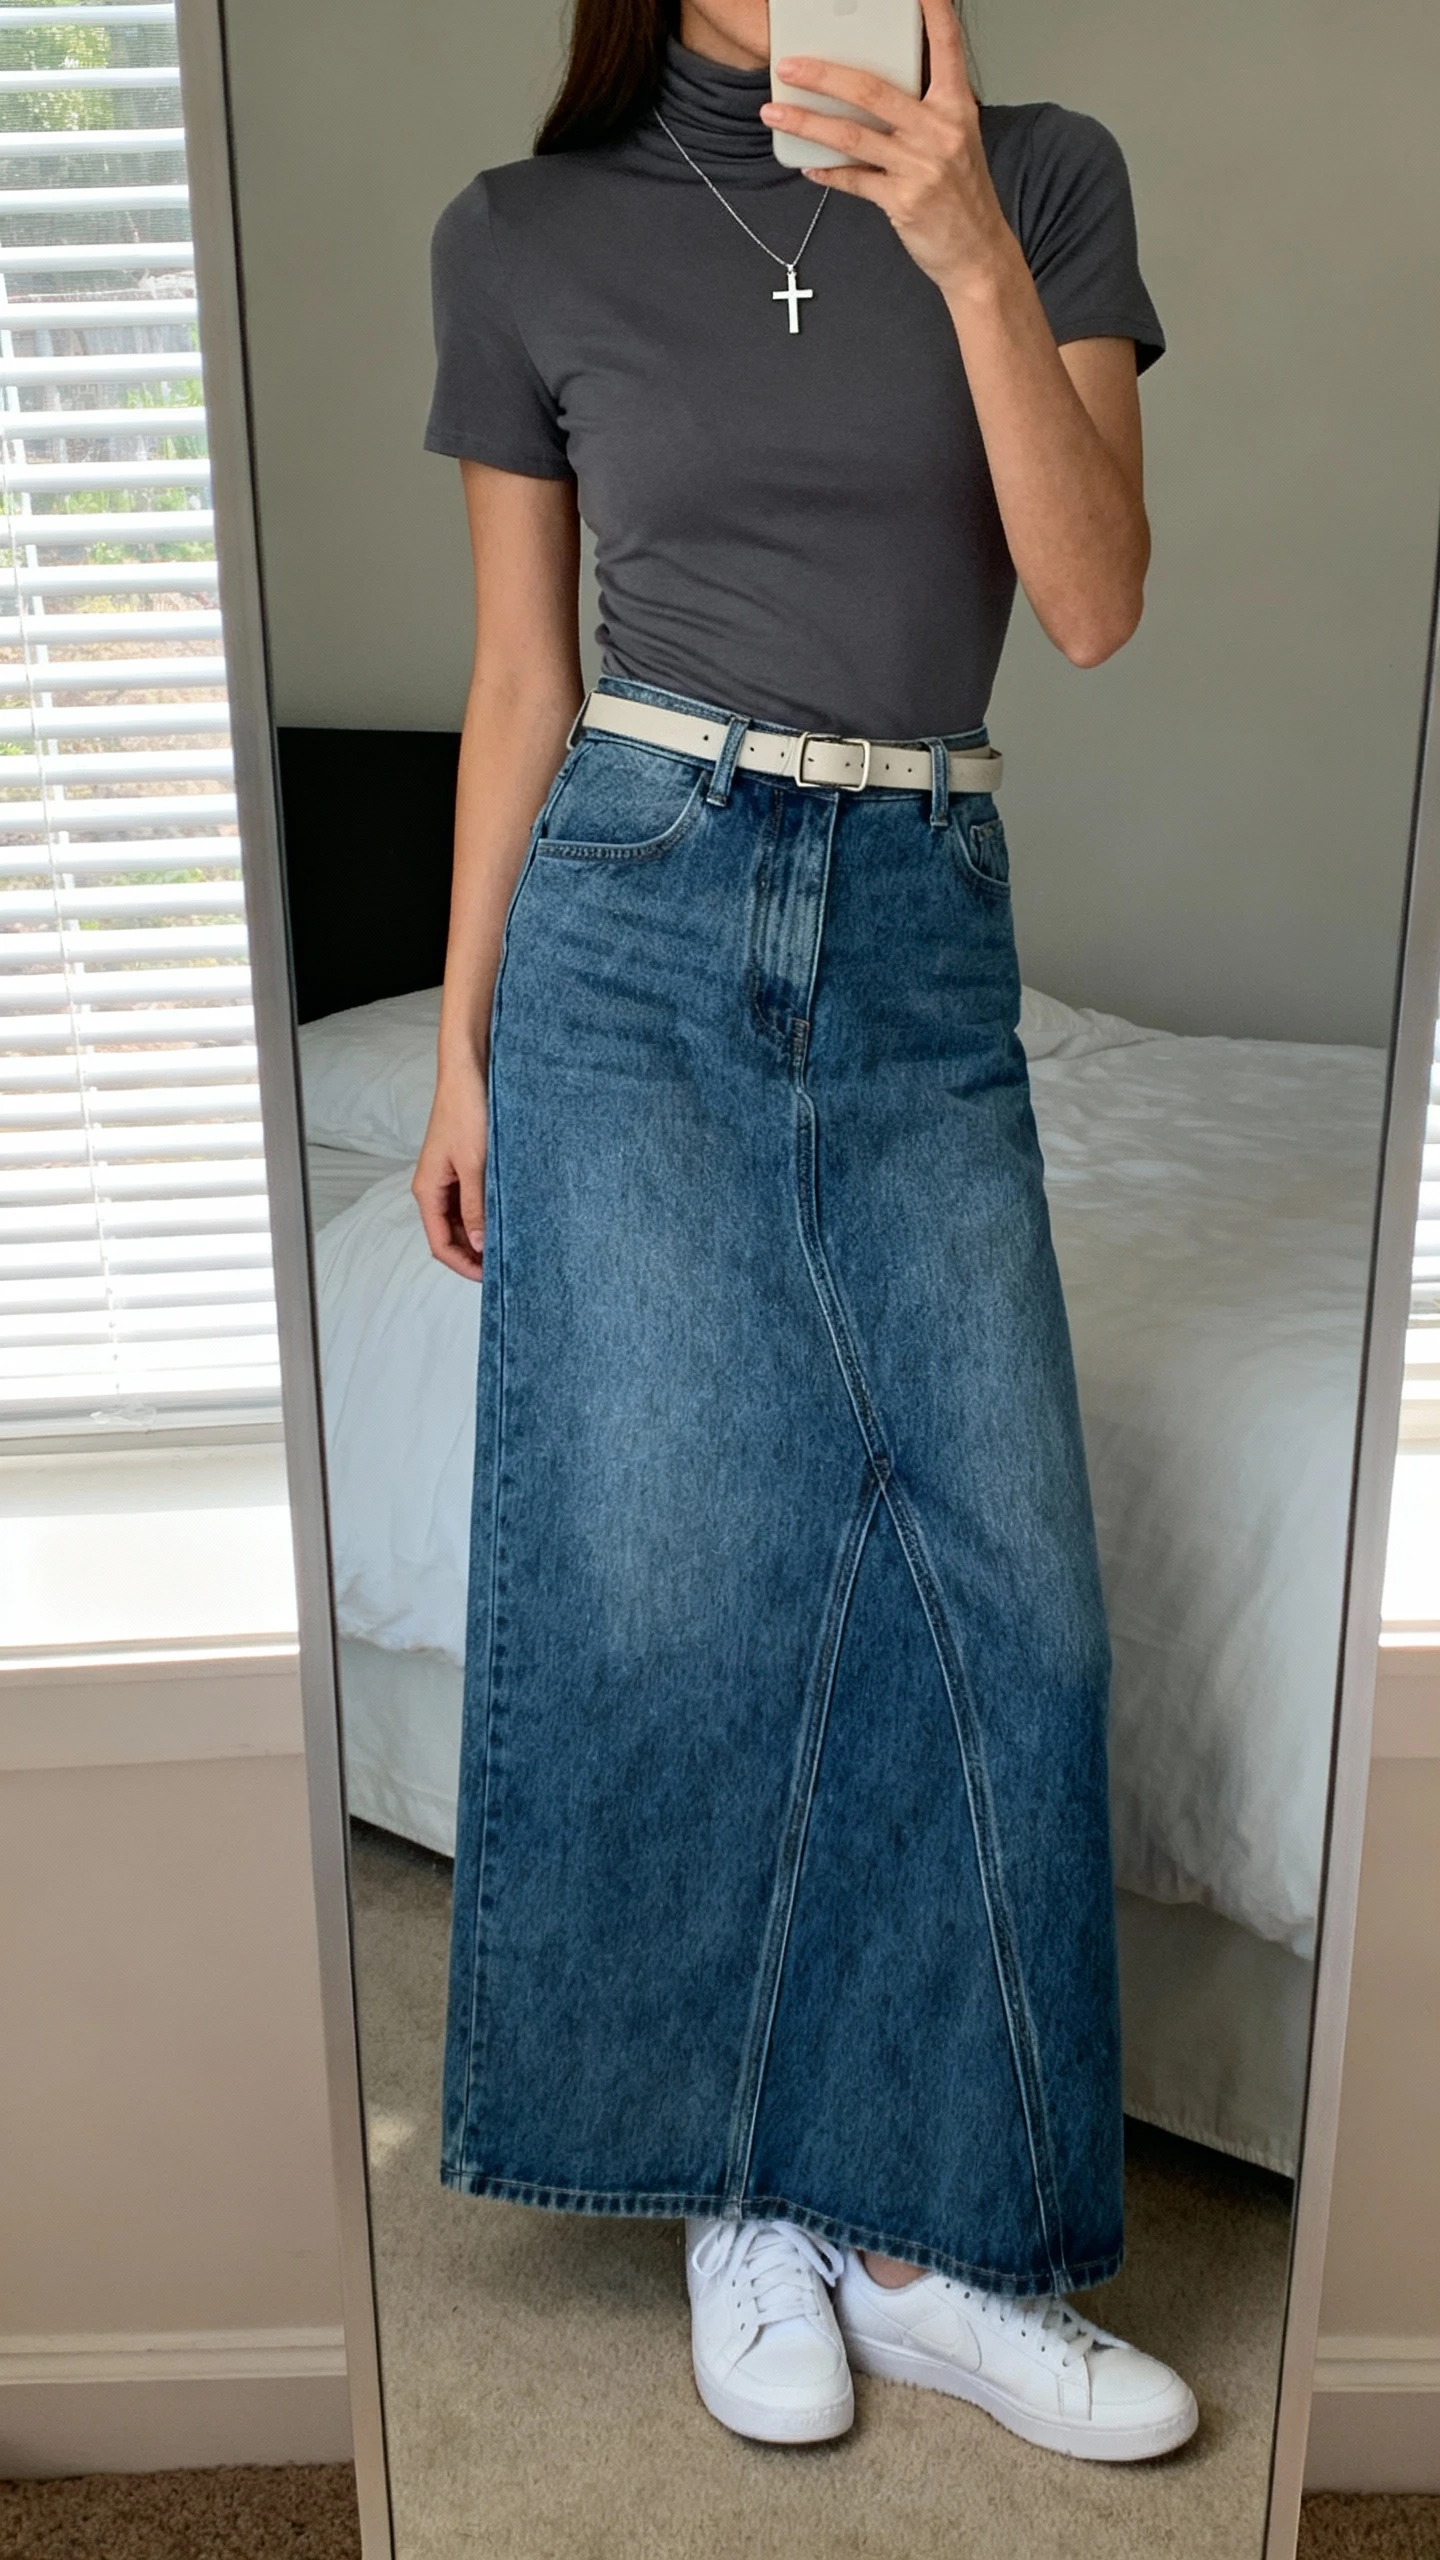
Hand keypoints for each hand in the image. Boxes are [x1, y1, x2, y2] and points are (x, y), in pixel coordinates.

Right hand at [412, 1055, 486, 1281]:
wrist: (469, 1073)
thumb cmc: (467, 1112)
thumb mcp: (475, 1165)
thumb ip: (476, 1207)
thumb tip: (479, 1246)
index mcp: (428, 1190)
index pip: (440, 1244)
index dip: (463, 1265)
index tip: (490, 1278)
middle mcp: (434, 1188)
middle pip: (451, 1236)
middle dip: (474, 1255)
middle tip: (505, 1266)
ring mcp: (448, 1179)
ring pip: (463, 1221)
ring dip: (482, 1235)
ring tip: (509, 1245)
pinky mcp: (463, 1168)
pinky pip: (472, 1201)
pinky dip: (486, 1214)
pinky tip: (507, 1219)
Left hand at [760, 0, 1013, 298]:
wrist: (977, 252)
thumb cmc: (962, 194)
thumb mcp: (956, 140)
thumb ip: (921, 111)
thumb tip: (870, 90)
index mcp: (956, 108)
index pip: (946, 47)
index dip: (932, 12)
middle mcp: (939, 132)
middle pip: (871, 90)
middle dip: (822, 75)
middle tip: (789, 66)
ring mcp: (920, 167)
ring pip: (851, 135)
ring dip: (806, 122)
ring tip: (776, 112)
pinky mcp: (902, 201)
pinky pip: (853, 180)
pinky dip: (827, 172)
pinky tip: (808, 165)